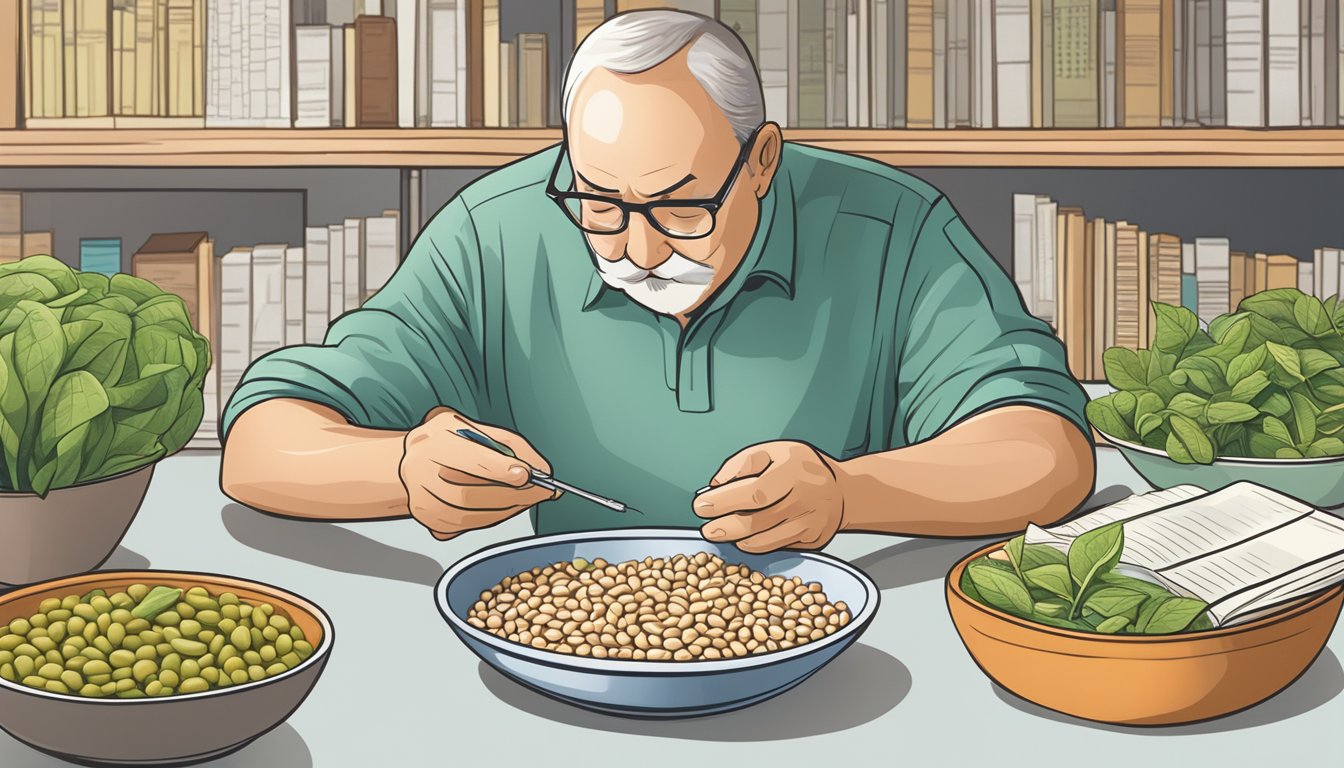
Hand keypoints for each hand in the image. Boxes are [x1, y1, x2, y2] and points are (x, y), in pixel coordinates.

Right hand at [400, 407, 558, 539]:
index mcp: (431, 446)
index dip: (499, 470)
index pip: (467, 462)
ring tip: (530, 497)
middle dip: (514, 495)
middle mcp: (422, 478)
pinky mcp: (435, 523)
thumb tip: (540, 467)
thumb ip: (506, 444)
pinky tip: (511, 506)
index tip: (526, 473)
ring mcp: (426, 505)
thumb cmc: (444, 442)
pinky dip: (498, 517)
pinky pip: (473, 526)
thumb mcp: (472, 427)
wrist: (409, 465)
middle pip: (472, 494)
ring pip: (475, 515)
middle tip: (543, 491)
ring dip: (510, 508)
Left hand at [694, 441, 845, 552]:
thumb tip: (716, 486)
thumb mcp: (773, 451)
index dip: (724, 501)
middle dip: (725, 527)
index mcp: (793, 470)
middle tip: (707, 529)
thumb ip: (742, 464)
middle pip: (756, 521)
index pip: (754, 492)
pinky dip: (754, 544)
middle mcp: (805, 498)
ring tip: (722, 531)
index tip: (701, 506)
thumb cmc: (801, 468)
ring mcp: (810, 523)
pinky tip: (744, 537)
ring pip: (763, 540)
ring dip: (736, 538)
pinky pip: (775, 547)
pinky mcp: (811, 541)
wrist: (841, 492)